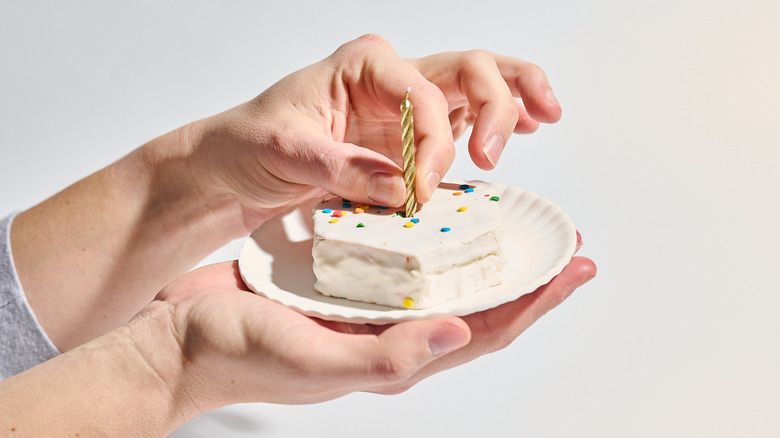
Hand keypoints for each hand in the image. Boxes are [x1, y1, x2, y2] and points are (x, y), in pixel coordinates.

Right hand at [147, 255, 594, 408]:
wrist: (177, 341)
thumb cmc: (237, 358)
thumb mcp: (313, 362)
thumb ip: (388, 357)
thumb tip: (462, 336)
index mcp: (390, 356)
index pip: (484, 331)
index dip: (535, 302)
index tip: (574, 268)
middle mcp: (386, 330)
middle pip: (474, 302)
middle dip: (523, 276)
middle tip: (562, 244)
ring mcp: (363, 303)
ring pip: (439, 274)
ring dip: (480, 250)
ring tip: (513, 223)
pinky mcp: (337, 277)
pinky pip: (396, 253)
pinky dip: (425, 233)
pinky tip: (437, 210)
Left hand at [188, 34, 560, 227]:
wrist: (236, 164)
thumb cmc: (251, 141)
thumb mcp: (285, 151)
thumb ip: (342, 166)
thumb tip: (400, 189)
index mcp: (364, 64)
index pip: (425, 95)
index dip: (433, 145)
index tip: (422, 190)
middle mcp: (392, 76)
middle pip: (468, 69)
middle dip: (497, 103)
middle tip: (499, 151)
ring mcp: (405, 103)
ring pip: (477, 84)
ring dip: (514, 98)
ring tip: (545, 116)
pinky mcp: (408, 133)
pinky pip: (464, 120)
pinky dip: (498, 120)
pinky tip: (524, 128)